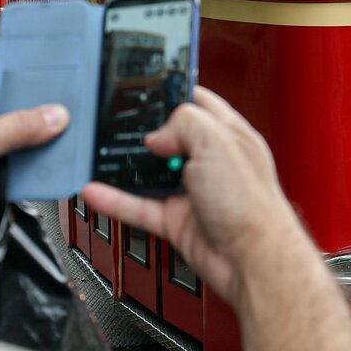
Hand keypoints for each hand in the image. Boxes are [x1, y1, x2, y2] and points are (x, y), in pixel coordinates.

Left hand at [0, 56, 68, 301]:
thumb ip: (20, 127)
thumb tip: (55, 115)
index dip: (13, 67)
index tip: (44, 67)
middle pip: (6, 104)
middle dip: (32, 105)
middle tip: (64, 100)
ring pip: (14, 134)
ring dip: (35, 136)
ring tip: (66, 128)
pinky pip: (15, 161)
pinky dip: (31, 161)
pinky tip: (52, 158)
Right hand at [82, 87, 303, 309]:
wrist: (252, 260)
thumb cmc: (251, 204)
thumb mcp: (217, 142)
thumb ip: (184, 123)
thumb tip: (157, 135)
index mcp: (227, 135)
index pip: (198, 103)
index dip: (173, 94)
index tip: (147, 90)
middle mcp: (210, 162)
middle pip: (169, 138)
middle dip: (144, 133)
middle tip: (119, 127)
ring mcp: (192, 192)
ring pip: (150, 174)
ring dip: (125, 168)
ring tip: (100, 157)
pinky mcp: (178, 221)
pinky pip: (140, 207)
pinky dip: (117, 200)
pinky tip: (98, 192)